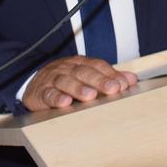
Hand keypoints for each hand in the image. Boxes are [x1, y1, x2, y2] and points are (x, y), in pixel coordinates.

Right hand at [21, 55, 137, 110]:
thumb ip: (109, 77)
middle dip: (99, 80)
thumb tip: (132, 79)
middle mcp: (67, 68)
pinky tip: (65, 103)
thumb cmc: (65, 81)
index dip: (111, 74)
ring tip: (91, 96)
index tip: (124, 84)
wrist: (34, 84)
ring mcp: (53, 79)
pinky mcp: (40, 93)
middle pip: (84, 72)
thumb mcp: (87, 76)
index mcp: (80, 63)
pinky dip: (56, 98)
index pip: (98, 66)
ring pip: (66, 81)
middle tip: (112, 89)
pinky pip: (48, 94)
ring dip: (79, 88)